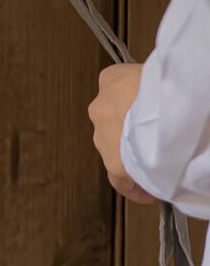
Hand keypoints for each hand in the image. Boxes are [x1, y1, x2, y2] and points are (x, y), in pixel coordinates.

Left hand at [90, 61, 153, 203]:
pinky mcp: (114, 163)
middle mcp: (101, 108)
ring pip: (116, 150)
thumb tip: (165, 90)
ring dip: (132, 157)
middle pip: (116, 124)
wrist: (162, 107)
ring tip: (156, 167)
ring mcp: (103, 137)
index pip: (119, 91)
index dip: (136, 105)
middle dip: (133, 134)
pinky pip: (120, 179)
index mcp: (111, 80)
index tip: (151, 116)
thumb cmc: (165, 84)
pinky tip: (146, 194)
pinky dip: (131, 186)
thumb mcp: (156, 71)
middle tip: (156, 145)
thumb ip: (151, 84)